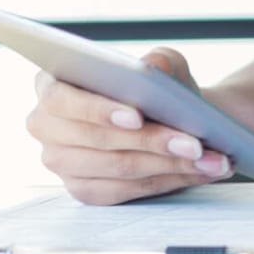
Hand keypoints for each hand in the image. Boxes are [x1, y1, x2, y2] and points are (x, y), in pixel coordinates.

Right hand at [25, 47, 233, 203]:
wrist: (166, 116)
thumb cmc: (154, 87)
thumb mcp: (161, 64)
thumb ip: (157, 61)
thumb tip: (152, 70)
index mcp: (50, 85)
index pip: (63, 99)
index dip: (99, 110)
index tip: (137, 116)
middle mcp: (45, 126)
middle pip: (97, 141)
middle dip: (152, 142)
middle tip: (195, 143)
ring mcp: (60, 163)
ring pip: (117, 168)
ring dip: (169, 165)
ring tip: (208, 158)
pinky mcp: (83, 190)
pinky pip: (125, 191)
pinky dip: (167, 181)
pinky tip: (198, 172)